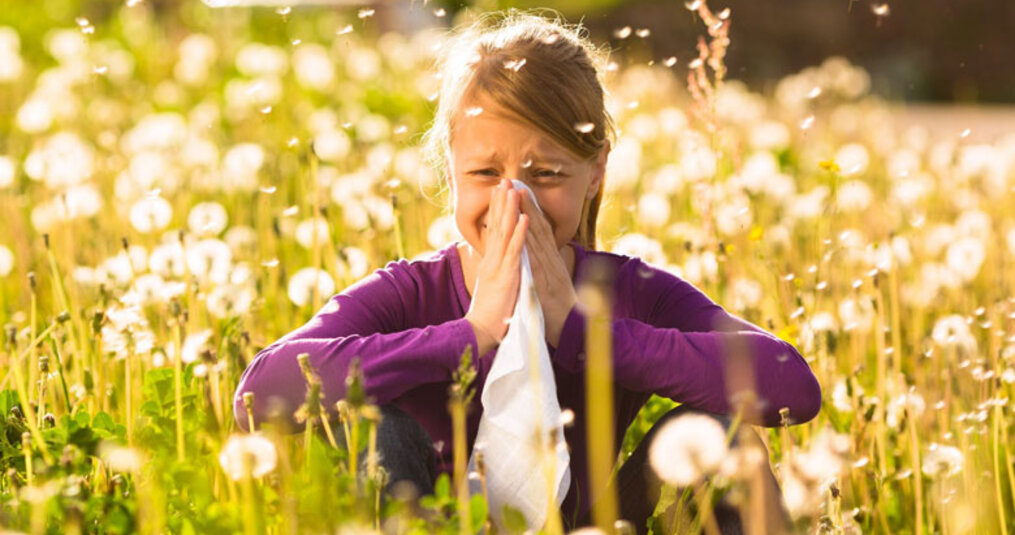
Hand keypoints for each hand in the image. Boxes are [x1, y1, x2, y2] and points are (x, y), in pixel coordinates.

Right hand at [464, 178, 529, 355]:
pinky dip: (520, 233)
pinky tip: (524, 217)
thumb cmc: (490, 314)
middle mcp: (492, 261)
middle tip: (504, 180)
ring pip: (505, 233)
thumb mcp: (492, 287)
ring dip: (509, 210)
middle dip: (501, 202)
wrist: (481, 332)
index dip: (497, 210)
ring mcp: (498, 267)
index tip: (500, 191)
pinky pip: (515, 251)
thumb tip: (497, 263)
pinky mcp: (506, 276)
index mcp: (490, 263)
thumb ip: (496, 272)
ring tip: (513, 189)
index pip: (493, 231)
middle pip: (497, 226)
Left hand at [517, 187, 578, 347]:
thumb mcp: (551, 283)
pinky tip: (523, 229)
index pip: (539, 230)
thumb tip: (538, 256)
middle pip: (538, 227)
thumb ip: (545, 268)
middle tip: (516, 182)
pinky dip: (530, 243)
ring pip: (537, 238)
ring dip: (527, 215)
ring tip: (518, 195)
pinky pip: (536, 260)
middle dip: (527, 204)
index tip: (519, 190)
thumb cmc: (559, 309)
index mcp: (551, 260)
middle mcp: (551, 260)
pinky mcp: (545, 282)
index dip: (530, 209)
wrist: (572, 330)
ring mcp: (549, 269)